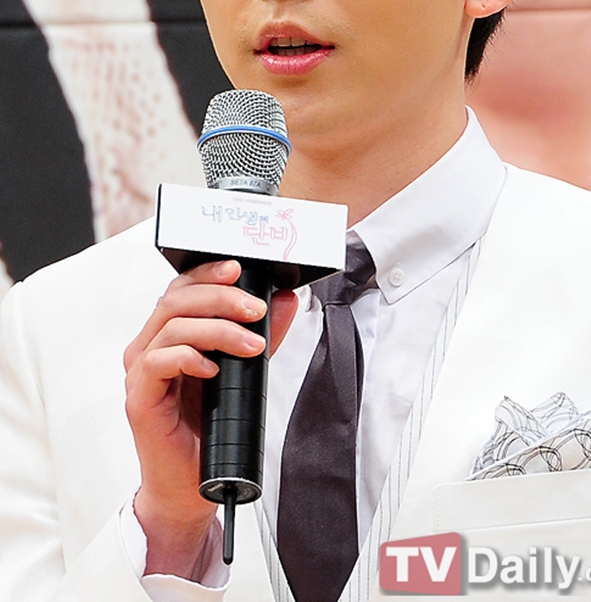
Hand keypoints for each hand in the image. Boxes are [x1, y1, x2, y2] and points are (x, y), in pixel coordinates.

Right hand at [124, 259, 296, 577]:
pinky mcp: (140, 398)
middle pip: (176, 300)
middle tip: (256, 309)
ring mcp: (141, 372)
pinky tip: (214, 368)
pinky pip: (158, 362)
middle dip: (221, 297)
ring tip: (252, 345)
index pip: (182, 288)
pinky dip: (189, 357)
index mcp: (168, 333)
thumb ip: (262, 333)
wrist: (193, 486)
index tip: (240, 270)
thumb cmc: (212, 428)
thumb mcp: (245, 371)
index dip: (209, 273)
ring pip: (171, 326)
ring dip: (217, 329)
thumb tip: (284, 299)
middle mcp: (149, 346)